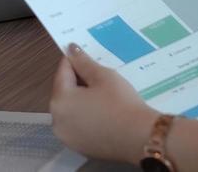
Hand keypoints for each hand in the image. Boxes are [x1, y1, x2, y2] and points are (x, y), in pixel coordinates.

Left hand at [50, 43, 154, 161]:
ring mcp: (66, 137)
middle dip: (76, 82)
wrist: (140, 138)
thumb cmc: (121, 103)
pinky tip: (102, 113)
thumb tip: (70, 49)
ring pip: (69, 110)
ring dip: (79, 100)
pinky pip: (77, 125)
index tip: (84, 55)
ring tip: (101, 94)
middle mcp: (57, 120)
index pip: (62, 72)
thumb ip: (83, 62)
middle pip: (63, 92)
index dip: (73, 61)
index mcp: (59, 100)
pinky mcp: (78, 148)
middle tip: (98, 76)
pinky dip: (84, 117)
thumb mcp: (104, 76)